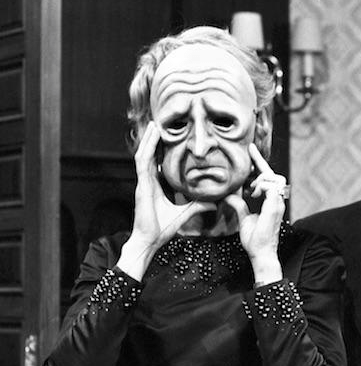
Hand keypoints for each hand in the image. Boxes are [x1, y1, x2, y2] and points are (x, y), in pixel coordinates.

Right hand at [120, 122, 215, 277]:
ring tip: (154, 125)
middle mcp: (147, 182)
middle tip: (160, 124)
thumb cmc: (162, 229)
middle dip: (154, 139)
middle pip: (150, 155)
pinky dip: (147, 151)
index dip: (160, 149)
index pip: (157, 162)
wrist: (149, 241)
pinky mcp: (142, 187)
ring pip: (144, 155)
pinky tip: (151, 140)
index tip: (168, 137)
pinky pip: (143, 164)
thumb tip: (214, 203)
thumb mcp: (184, 214)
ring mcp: (143, 184)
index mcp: (154, 186)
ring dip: (149, 140)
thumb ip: (197, 206)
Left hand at [223, 144, 286, 270]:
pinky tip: (253, 194)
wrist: (261, 253)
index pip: (268, 177)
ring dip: (262, 180)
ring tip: (252, 191)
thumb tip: (228, 196)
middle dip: (261, 168)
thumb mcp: (244, 218)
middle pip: (275, 174)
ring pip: (276, 177)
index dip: (259, 161)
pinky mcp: (275, 206)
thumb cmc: (255, 240)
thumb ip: (239, 205)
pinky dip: (261, 187)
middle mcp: (277, 200)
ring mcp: (278, 203)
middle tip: (249, 178)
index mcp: (271, 201)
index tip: (251, 149)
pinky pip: (272, 186)